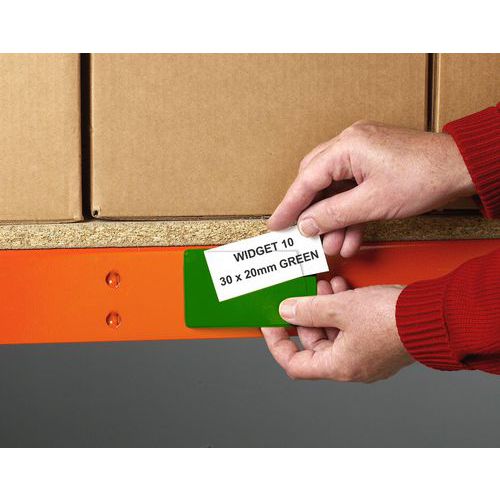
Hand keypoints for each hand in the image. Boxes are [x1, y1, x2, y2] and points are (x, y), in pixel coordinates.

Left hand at [260, 276, 413, 382]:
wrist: (434, 315)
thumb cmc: (393, 319)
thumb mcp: (341, 308)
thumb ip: (309, 310)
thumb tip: (287, 311)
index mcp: (339, 366)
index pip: (294, 364)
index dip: (278, 343)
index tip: (271, 324)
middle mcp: (352, 365)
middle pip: (314, 343)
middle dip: (306, 316)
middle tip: (303, 294)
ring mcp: (366, 354)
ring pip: (334, 332)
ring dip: (325, 308)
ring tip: (326, 285)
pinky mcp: (377, 342)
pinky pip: (351, 327)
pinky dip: (343, 309)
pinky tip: (343, 289)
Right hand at [268, 121, 474, 256]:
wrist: (462, 169)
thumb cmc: (425, 177)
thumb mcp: (371, 204)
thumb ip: (332, 215)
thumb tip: (306, 224)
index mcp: (346, 146)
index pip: (306, 179)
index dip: (289, 205)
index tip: (276, 224)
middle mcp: (351, 144)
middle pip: (316, 181)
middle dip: (310, 212)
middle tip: (300, 234)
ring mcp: (363, 153)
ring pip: (335, 190)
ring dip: (333, 219)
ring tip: (331, 245)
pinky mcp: (374, 165)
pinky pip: (352, 190)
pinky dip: (350, 213)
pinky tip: (350, 237)